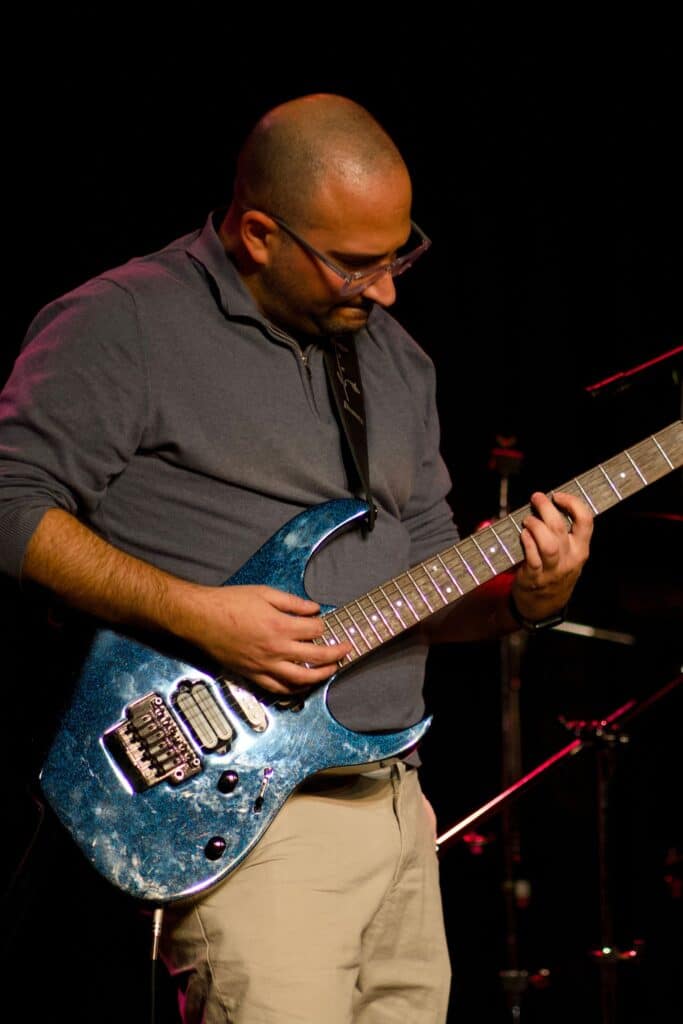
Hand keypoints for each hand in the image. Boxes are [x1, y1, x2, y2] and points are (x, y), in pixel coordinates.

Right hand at [175, 583, 352, 694]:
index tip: (326, 622)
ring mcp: (264, 666)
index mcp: (280, 626)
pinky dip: (294, 690)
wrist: (200, 618)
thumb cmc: (229, 602)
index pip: (314, 629)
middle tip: (345, 650)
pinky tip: (302, 686)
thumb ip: (292, 603)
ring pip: (300, 680)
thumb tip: (314, 608)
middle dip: (335, 654)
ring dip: (320, 676)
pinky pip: (278, 689)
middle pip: (315, 657)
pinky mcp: (252, 675)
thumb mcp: (264, 593)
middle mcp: (276, 650)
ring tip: (331, 670)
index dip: (324, 625)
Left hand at [512, 490, 592, 621]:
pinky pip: (532, 556)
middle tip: (536, 498)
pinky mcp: (536, 577)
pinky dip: (526, 541)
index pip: (586, 521)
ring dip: (535, 526)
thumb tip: (549, 504)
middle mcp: (570, 558)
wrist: (545, 605)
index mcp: (581, 549)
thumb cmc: (555, 571)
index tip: (558, 495)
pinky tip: (523, 535)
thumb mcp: (570, 555)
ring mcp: (553, 569)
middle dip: (546, 508)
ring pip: (548, 542)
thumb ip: (565, 533)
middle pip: (560, 527)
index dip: (572, 503)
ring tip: (528, 520)